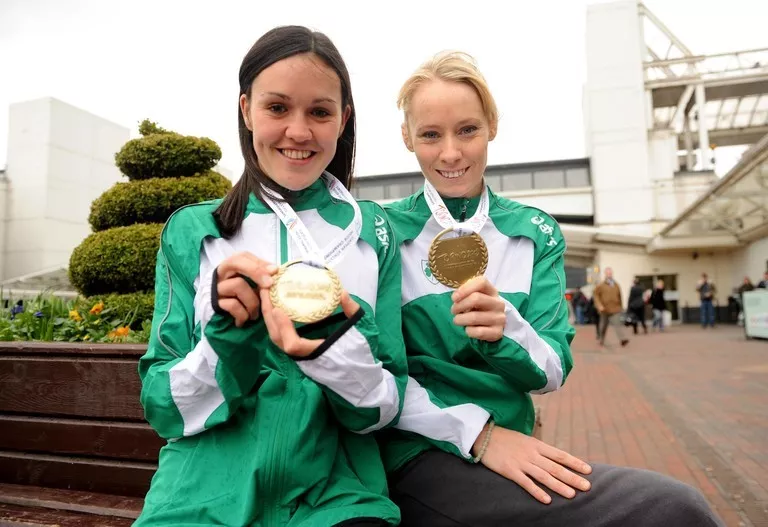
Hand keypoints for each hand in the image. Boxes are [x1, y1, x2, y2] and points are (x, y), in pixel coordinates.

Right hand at [216, 252, 277, 326]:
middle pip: (236, 262)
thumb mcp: (249, 286)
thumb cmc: (238, 299)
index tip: (275, 271)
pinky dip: (242, 314)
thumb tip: (276, 271)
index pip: (243, 256)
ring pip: (237, 284)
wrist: (215, 317)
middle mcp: (222, 274)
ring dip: (252, 301)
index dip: (259, 262)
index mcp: (231, 266)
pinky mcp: (215, 302)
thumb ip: (260, 276)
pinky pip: (232, 305)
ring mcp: (217, 287)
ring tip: (255, 315)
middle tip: (269, 284)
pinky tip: (243, 321)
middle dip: (256, 271)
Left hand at [260, 288, 359, 357]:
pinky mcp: (300, 349)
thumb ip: (352, 311)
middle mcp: (305, 356)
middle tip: (265, 291)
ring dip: (270, 316)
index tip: (279, 309)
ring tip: (268, 294)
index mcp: (319, 353)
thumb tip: (341, 292)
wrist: (359, 372)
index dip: (284, 328)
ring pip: (278, 338)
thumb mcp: (361, 329)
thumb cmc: (361, 352)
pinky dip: (277, 321)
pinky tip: (277, 305)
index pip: (294, 345)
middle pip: (278, 339)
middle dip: (269, 315)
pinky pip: (282, 336)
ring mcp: (301, 354)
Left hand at [450, 276, 505, 341]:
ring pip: (474, 317)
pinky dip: (468, 331)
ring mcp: (499, 318)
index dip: (465, 289)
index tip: (454, 298)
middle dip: (459, 305)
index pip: (481, 282)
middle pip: (476, 298)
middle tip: (453, 311)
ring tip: (457, 320)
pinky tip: (468, 329)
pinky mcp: (497, 332)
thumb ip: (466, 293)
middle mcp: (498, 303)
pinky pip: (478, 332)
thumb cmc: (479, 308)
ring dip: (460, 319)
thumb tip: (456, 297)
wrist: (492, 326)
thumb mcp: (474, 297)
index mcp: (492, 291)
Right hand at [475, 425, 591, 503]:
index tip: (588, 470)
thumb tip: (554, 459)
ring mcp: (521, 462)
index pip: (560, 455)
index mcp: (537, 445)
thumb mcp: (525, 440)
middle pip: (556, 467)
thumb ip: (539, 450)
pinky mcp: (510, 471)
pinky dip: (537, 491)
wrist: (484, 436)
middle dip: (573, 477)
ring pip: (544, 476)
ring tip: (572, 494)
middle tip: (587, 486)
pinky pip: (526, 483)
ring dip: (558, 486)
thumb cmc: (505, 439)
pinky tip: (547, 500)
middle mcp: (532, 454)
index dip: (575, 463)